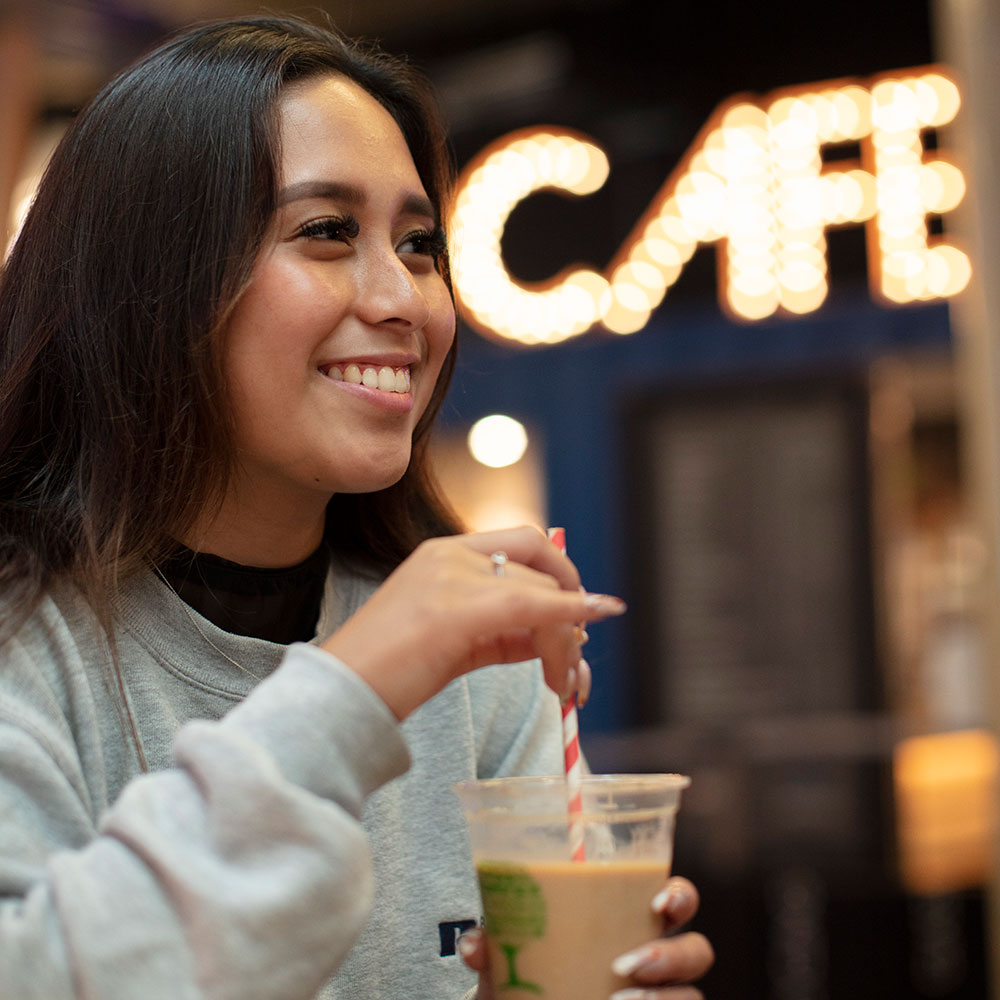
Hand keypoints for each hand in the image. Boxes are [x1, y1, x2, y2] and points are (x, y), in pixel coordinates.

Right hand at [321, 525, 624, 718]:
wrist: (339, 697)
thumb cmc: (387, 676)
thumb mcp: (451, 642)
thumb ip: (499, 631)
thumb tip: (553, 637)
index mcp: (442, 553)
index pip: (522, 546)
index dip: (559, 575)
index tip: (577, 614)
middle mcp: (449, 554)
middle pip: (539, 573)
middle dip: (572, 618)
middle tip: (576, 671)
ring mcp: (451, 577)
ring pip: (542, 593)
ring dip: (568, 640)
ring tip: (567, 686)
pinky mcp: (456, 609)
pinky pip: (532, 604)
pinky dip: (570, 613)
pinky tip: (597, 616)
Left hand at [459, 876, 713, 999]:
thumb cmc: (527, 987)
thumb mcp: (510, 965)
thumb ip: (495, 951)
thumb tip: (477, 942)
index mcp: (630, 923)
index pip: (676, 900)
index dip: (680, 895)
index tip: (658, 900)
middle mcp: (656, 962)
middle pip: (698, 950)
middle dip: (674, 953)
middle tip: (630, 962)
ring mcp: (659, 998)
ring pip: (693, 996)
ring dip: (663, 997)